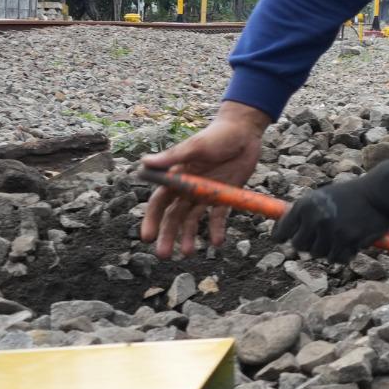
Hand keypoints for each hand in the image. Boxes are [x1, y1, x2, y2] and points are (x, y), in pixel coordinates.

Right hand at [139, 102, 270, 257]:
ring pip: (193, 220)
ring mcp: (206, 193)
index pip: (159, 203)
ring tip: (188, 253)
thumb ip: (173, 157)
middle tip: (163, 255)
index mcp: (176, 177)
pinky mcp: (225, 195)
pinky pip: (218, 216)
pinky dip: (216, 229)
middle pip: (174, 216)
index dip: (152, 220)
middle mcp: (188, 188)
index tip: (147, 237)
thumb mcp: (196, 146)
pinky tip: (217, 242)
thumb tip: (144, 162)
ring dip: (189, 237)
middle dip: (168, 235)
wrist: (244, 132)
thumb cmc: (216, 135)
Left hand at [273, 159, 388, 261]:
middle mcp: (316, 219)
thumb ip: (303, 213)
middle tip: (320, 237)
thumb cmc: (350, 194)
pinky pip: (337, 259)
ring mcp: (332, 231)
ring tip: (339, 237)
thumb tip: (280, 234)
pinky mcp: (348, 242)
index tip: (288, 239)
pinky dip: (342, 255)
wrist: (379, 194)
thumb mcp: (321, 196)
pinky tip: (349, 244)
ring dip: (327, 249)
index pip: (281, 233)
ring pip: (318, 254)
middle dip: (308, 243)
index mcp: (305, 206)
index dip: (283, 237)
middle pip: (299, 246)